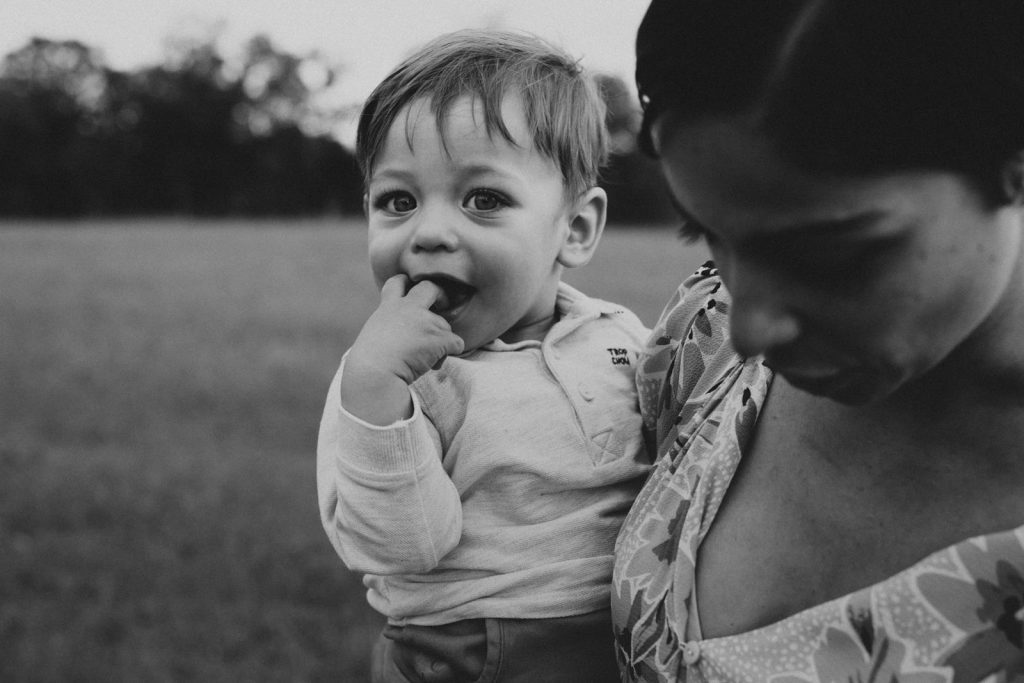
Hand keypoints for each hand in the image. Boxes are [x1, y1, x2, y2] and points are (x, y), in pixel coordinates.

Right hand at [341, 275, 463, 423]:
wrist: (374, 375)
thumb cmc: (370, 363)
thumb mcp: (374, 334)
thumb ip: (389, 326)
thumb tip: (406, 336)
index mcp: (389, 307)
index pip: (398, 282)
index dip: (406, 283)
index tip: (411, 289)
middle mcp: (409, 309)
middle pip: (430, 288)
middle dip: (440, 295)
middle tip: (442, 306)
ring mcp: (426, 321)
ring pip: (445, 326)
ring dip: (440, 341)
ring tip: (424, 360)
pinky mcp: (439, 338)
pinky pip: (457, 343)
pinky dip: (451, 352)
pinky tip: (435, 364)